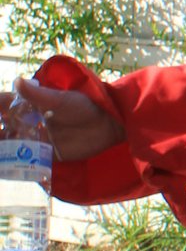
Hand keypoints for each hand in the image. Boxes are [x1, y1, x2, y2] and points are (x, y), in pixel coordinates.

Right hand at [2, 75, 123, 161]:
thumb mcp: (62, 100)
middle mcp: (31, 122)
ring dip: (4, 149)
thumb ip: (39, 95)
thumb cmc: (87, 106)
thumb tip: (17, 81)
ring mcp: (38, 139)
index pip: (5, 104)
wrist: (109, 126)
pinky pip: (28, 160)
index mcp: (32, 105)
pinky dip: (16, 164)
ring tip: (1, 154)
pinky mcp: (47, 155)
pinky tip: (7, 168)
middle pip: (6, 126)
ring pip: (13, 144)